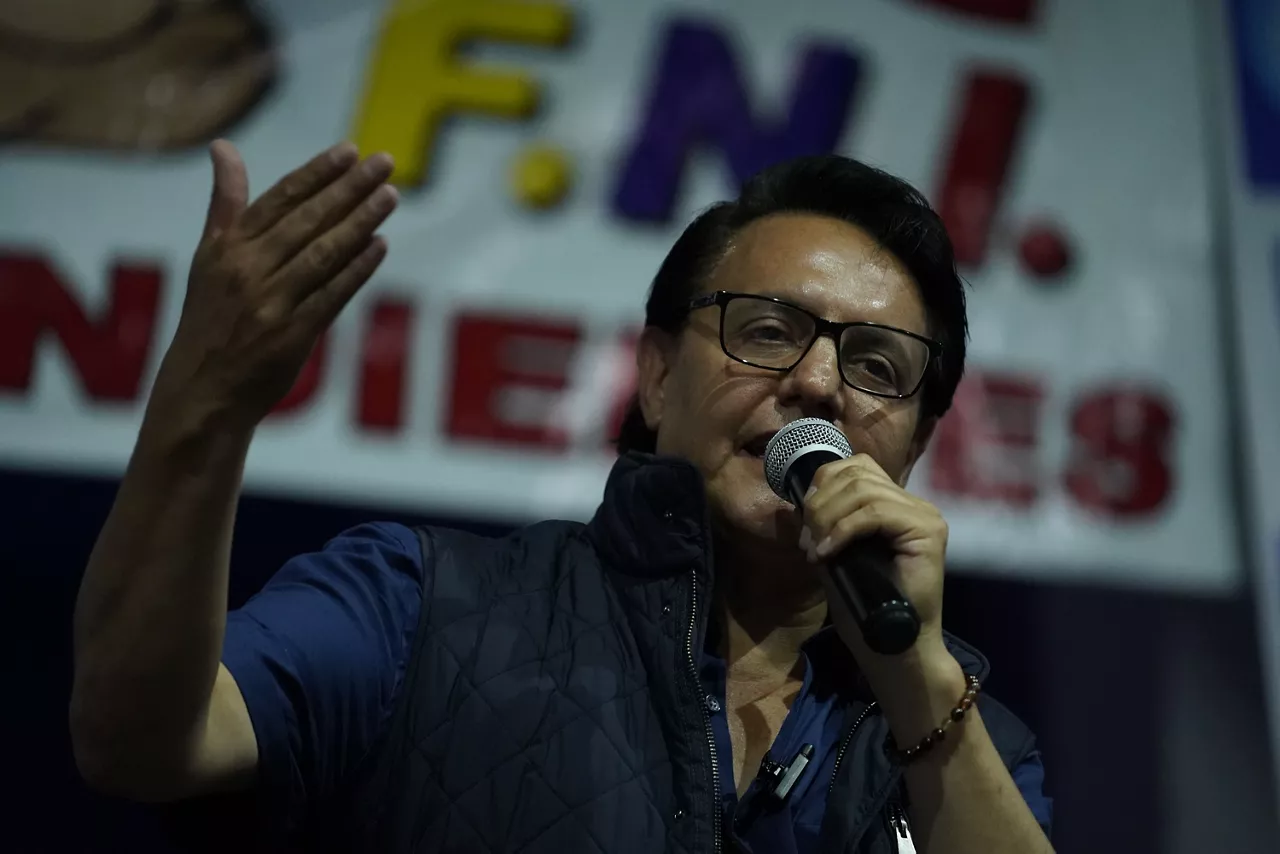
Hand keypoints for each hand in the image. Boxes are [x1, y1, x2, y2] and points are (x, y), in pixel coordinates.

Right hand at [150, 140, 398, 427]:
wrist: (202, 389)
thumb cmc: (210, 318)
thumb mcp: (208, 257)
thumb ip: (225, 204)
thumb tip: (223, 146)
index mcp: (228, 247)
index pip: (279, 199)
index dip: (317, 173)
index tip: (350, 151)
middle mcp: (248, 269)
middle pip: (308, 220)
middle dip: (349, 188)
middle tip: (384, 163)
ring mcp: (271, 302)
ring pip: (324, 253)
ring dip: (361, 221)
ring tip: (390, 196)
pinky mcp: (292, 335)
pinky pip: (332, 295)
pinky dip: (357, 269)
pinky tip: (380, 245)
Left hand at [800, 454, 949, 669]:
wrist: (892, 645)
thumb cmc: (864, 605)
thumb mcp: (836, 553)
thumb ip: (827, 523)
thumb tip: (801, 499)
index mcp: (895, 503)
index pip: (857, 467)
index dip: (823, 484)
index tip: (804, 522)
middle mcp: (914, 504)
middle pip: (857, 474)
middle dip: (821, 505)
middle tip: (806, 542)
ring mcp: (924, 515)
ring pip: (863, 490)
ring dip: (827, 518)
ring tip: (815, 550)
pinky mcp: (928, 531)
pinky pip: (874, 513)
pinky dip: (842, 530)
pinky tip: (827, 553)